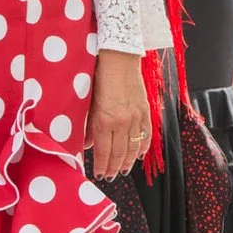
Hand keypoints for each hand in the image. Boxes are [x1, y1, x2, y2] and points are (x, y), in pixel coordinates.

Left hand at [87, 50, 149, 180]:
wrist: (119, 56)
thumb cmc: (99, 75)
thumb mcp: (87, 101)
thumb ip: (87, 125)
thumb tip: (86, 144)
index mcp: (104, 119)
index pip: (103, 150)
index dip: (101, 165)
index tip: (99, 174)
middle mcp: (121, 121)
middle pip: (119, 153)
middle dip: (113, 167)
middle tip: (109, 177)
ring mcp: (136, 116)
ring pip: (133, 147)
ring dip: (128, 161)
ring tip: (122, 170)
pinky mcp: (145, 110)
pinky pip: (146, 133)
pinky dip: (143, 146)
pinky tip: (139, 154)